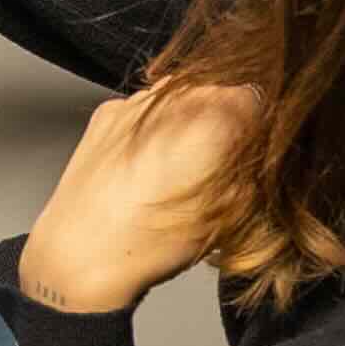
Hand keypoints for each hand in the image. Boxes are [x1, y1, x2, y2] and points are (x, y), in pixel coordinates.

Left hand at [16, 83, 256, 315]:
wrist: (82, 254)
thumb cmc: (153, 241)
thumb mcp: (232, 213)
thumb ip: (253, 168)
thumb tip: (263, 148)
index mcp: (215, 117)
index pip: (259, 97)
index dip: (263, 126)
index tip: (257, 148)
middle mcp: (175, 97)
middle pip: (220, 91)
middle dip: (226, 122)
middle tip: (220, 163)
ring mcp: (136, 100)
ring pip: (181, 97)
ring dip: (190, 122)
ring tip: (180, 168)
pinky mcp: (107, 112)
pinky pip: (146, 108)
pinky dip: (155, 127)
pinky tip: (149, 165)